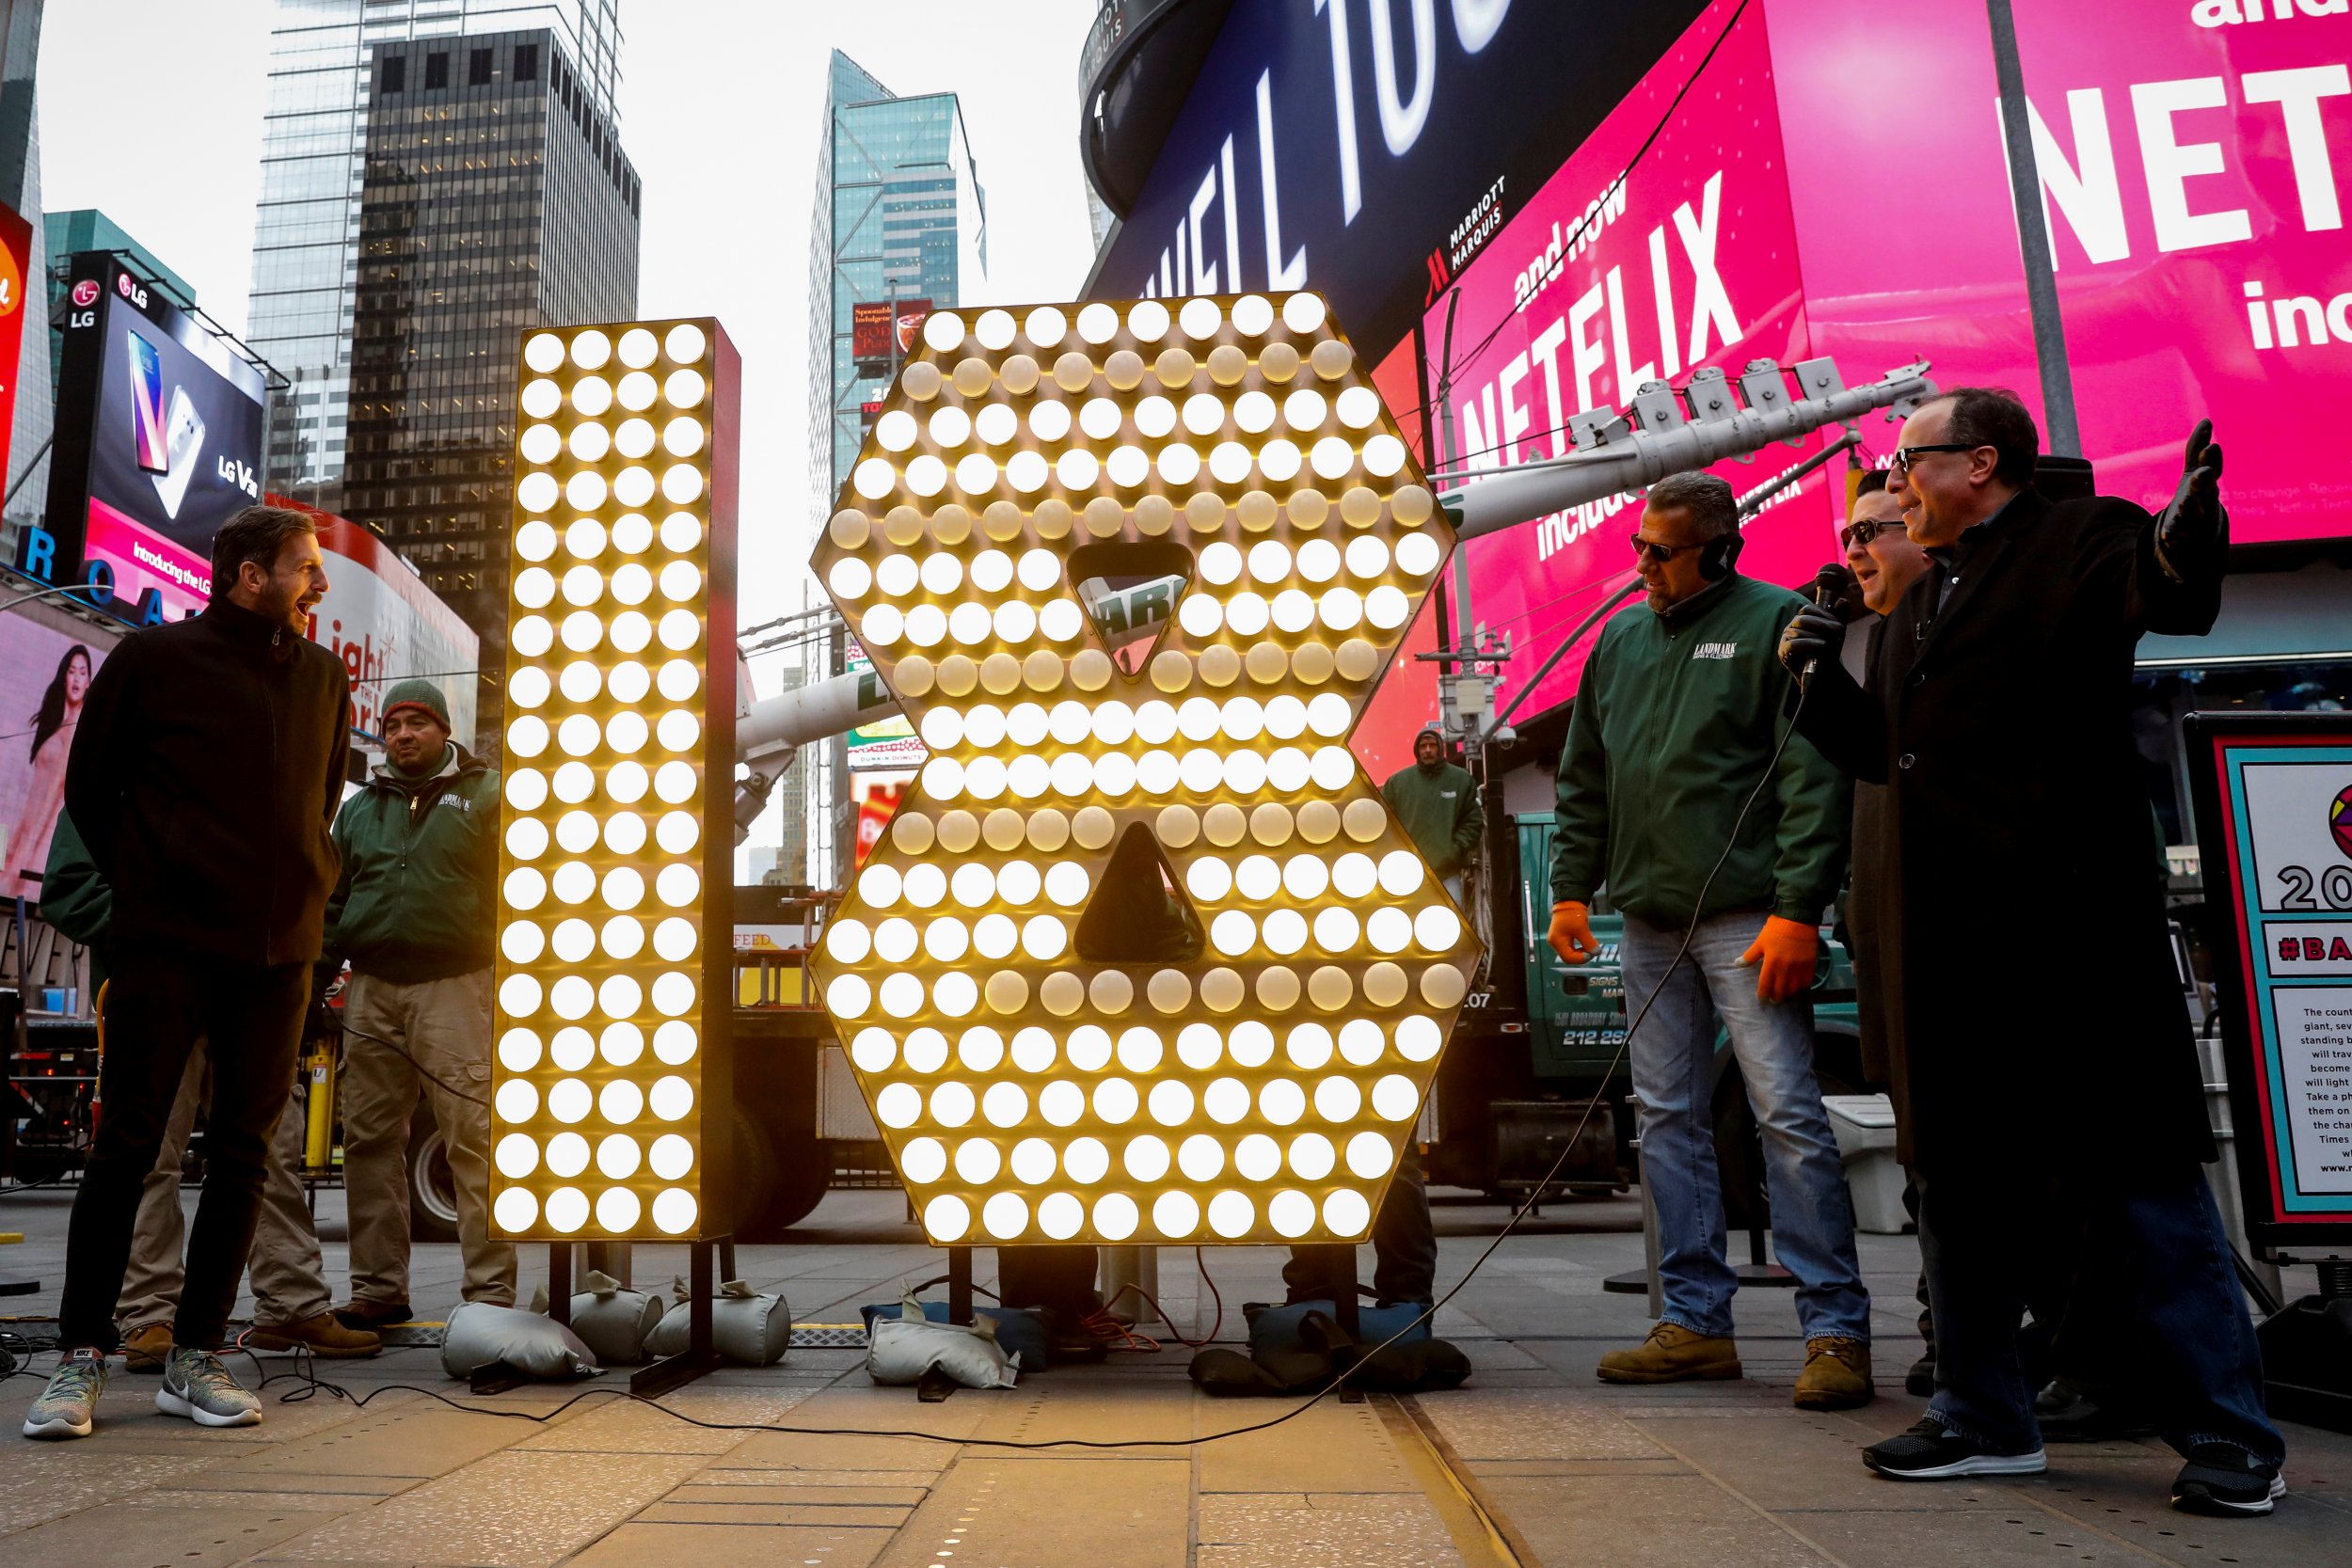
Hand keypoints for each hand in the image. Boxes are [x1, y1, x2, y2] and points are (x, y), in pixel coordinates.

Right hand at [1547, 901, 1599, 964]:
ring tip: (1589, 947)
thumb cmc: (1573, 914)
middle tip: (1592, 950)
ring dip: (1580, 952)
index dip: (1581, 958)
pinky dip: (1578, 948)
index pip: (1568, 958)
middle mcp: (1554, 943)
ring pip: (1570, 953)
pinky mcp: (1561, 938)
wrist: (1569, 901)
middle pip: (1568, 957)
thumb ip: (1589, 943)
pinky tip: (1585, 944)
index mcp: (1557, 941)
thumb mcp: (1582, 929)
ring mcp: (1557, 940)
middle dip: (1581, 956)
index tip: (1592, 953)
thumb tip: (1596, 953)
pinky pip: (1570, 948)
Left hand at [1738, 915, 1818, 1002]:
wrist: (1798, 918)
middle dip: (1776, 998)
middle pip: (1780, 990)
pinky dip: (1802, 987)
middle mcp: (1786, 969)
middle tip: (1773, 1001)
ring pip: (1794, 989)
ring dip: (1788, 994)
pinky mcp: (1810, 964)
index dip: (1763, 994)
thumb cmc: (1776, 928)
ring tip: (1785, 996)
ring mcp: (1799, 968)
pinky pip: (1807, 981)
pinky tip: (1798, 987)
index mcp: (1771, 963)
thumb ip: (1750, 956)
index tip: (1761, 999)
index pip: (1765, 985)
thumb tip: (1736, 964)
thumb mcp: (1760, 941)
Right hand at [1777, 603, 1843, 678]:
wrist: (1825, 676)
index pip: (1807, 609)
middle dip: (1823, 623)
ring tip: (1831, 641)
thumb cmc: (1828, 652)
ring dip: (1818, 634)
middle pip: (1802, 618)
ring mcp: (1785, 640)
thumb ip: (1840, 617)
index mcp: (1802, 620)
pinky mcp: (1783, 653)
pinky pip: (1793, 644)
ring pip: (1798, 630)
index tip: (1838, 622)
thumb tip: (1843, 601)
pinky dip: (1808, 643)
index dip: (1823, 613)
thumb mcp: (1837, 633)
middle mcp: (1791, 627)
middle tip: (1839, 630)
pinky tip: (1821, 645)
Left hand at [2155, 418, 2225, 582]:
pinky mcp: (2182, 534)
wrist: (2195, 528)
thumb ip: (2197, 449)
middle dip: (2203, 482)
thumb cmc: (2196, 492)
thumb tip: (2207, 421)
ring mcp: (2195, 519)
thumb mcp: (2194, 470)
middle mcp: (2205, 500)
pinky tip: (2166, 536)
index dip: (2212, 458)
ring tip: (2183, 504)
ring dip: (2190, 509)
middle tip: (2202, 473)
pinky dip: (2174, 535)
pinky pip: (2178, 535)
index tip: (2212, 447)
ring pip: (2194, 514)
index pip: (2213, 468)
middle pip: (2206, 490)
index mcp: (2207, 482)